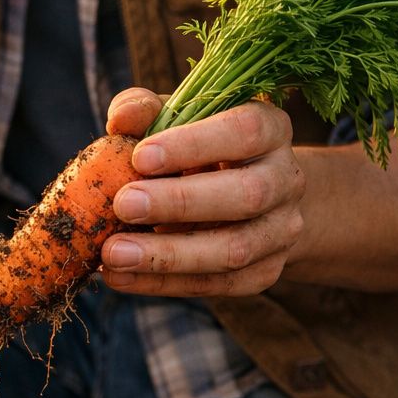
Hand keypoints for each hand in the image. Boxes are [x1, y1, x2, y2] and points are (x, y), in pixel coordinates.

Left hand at [97, 88, 306, 296]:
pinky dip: (162, 284)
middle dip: (181, 202)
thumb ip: (147, 111)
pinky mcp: (265, 272)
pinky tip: (119, 277)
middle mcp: (285, 179)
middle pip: (246, 195)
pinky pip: (216, 285)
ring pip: (234, 250)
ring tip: (112, 253)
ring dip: (167, 256)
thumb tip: (123, 118)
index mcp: (270, 129)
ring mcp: (280, 230)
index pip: (245, 130)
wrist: (252, 200)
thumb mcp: (177, 120)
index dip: (194, 144)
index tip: (140, 157)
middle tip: (123, 204)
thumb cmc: (199, 150)